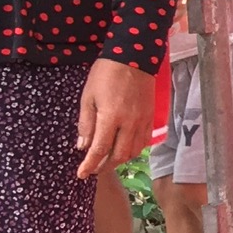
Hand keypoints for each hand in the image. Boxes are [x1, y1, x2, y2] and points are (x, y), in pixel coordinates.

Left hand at [77, 58, 152, 178]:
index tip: (81, 174)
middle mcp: (129, 124)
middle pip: (119, 155)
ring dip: (120, 160)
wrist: (134, 58)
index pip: (99, 149)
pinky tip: (124, 147)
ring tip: (108, 160)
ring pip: (133, 151)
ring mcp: (142, 121)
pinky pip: (143, 141)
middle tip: (94, 169)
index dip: (89, 165)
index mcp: (111, 118)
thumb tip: (83, 146)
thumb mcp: (88, 97)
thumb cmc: (105, 75)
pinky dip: (133, 149)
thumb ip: (86, 123)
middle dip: (105, 166)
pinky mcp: (150, 117)